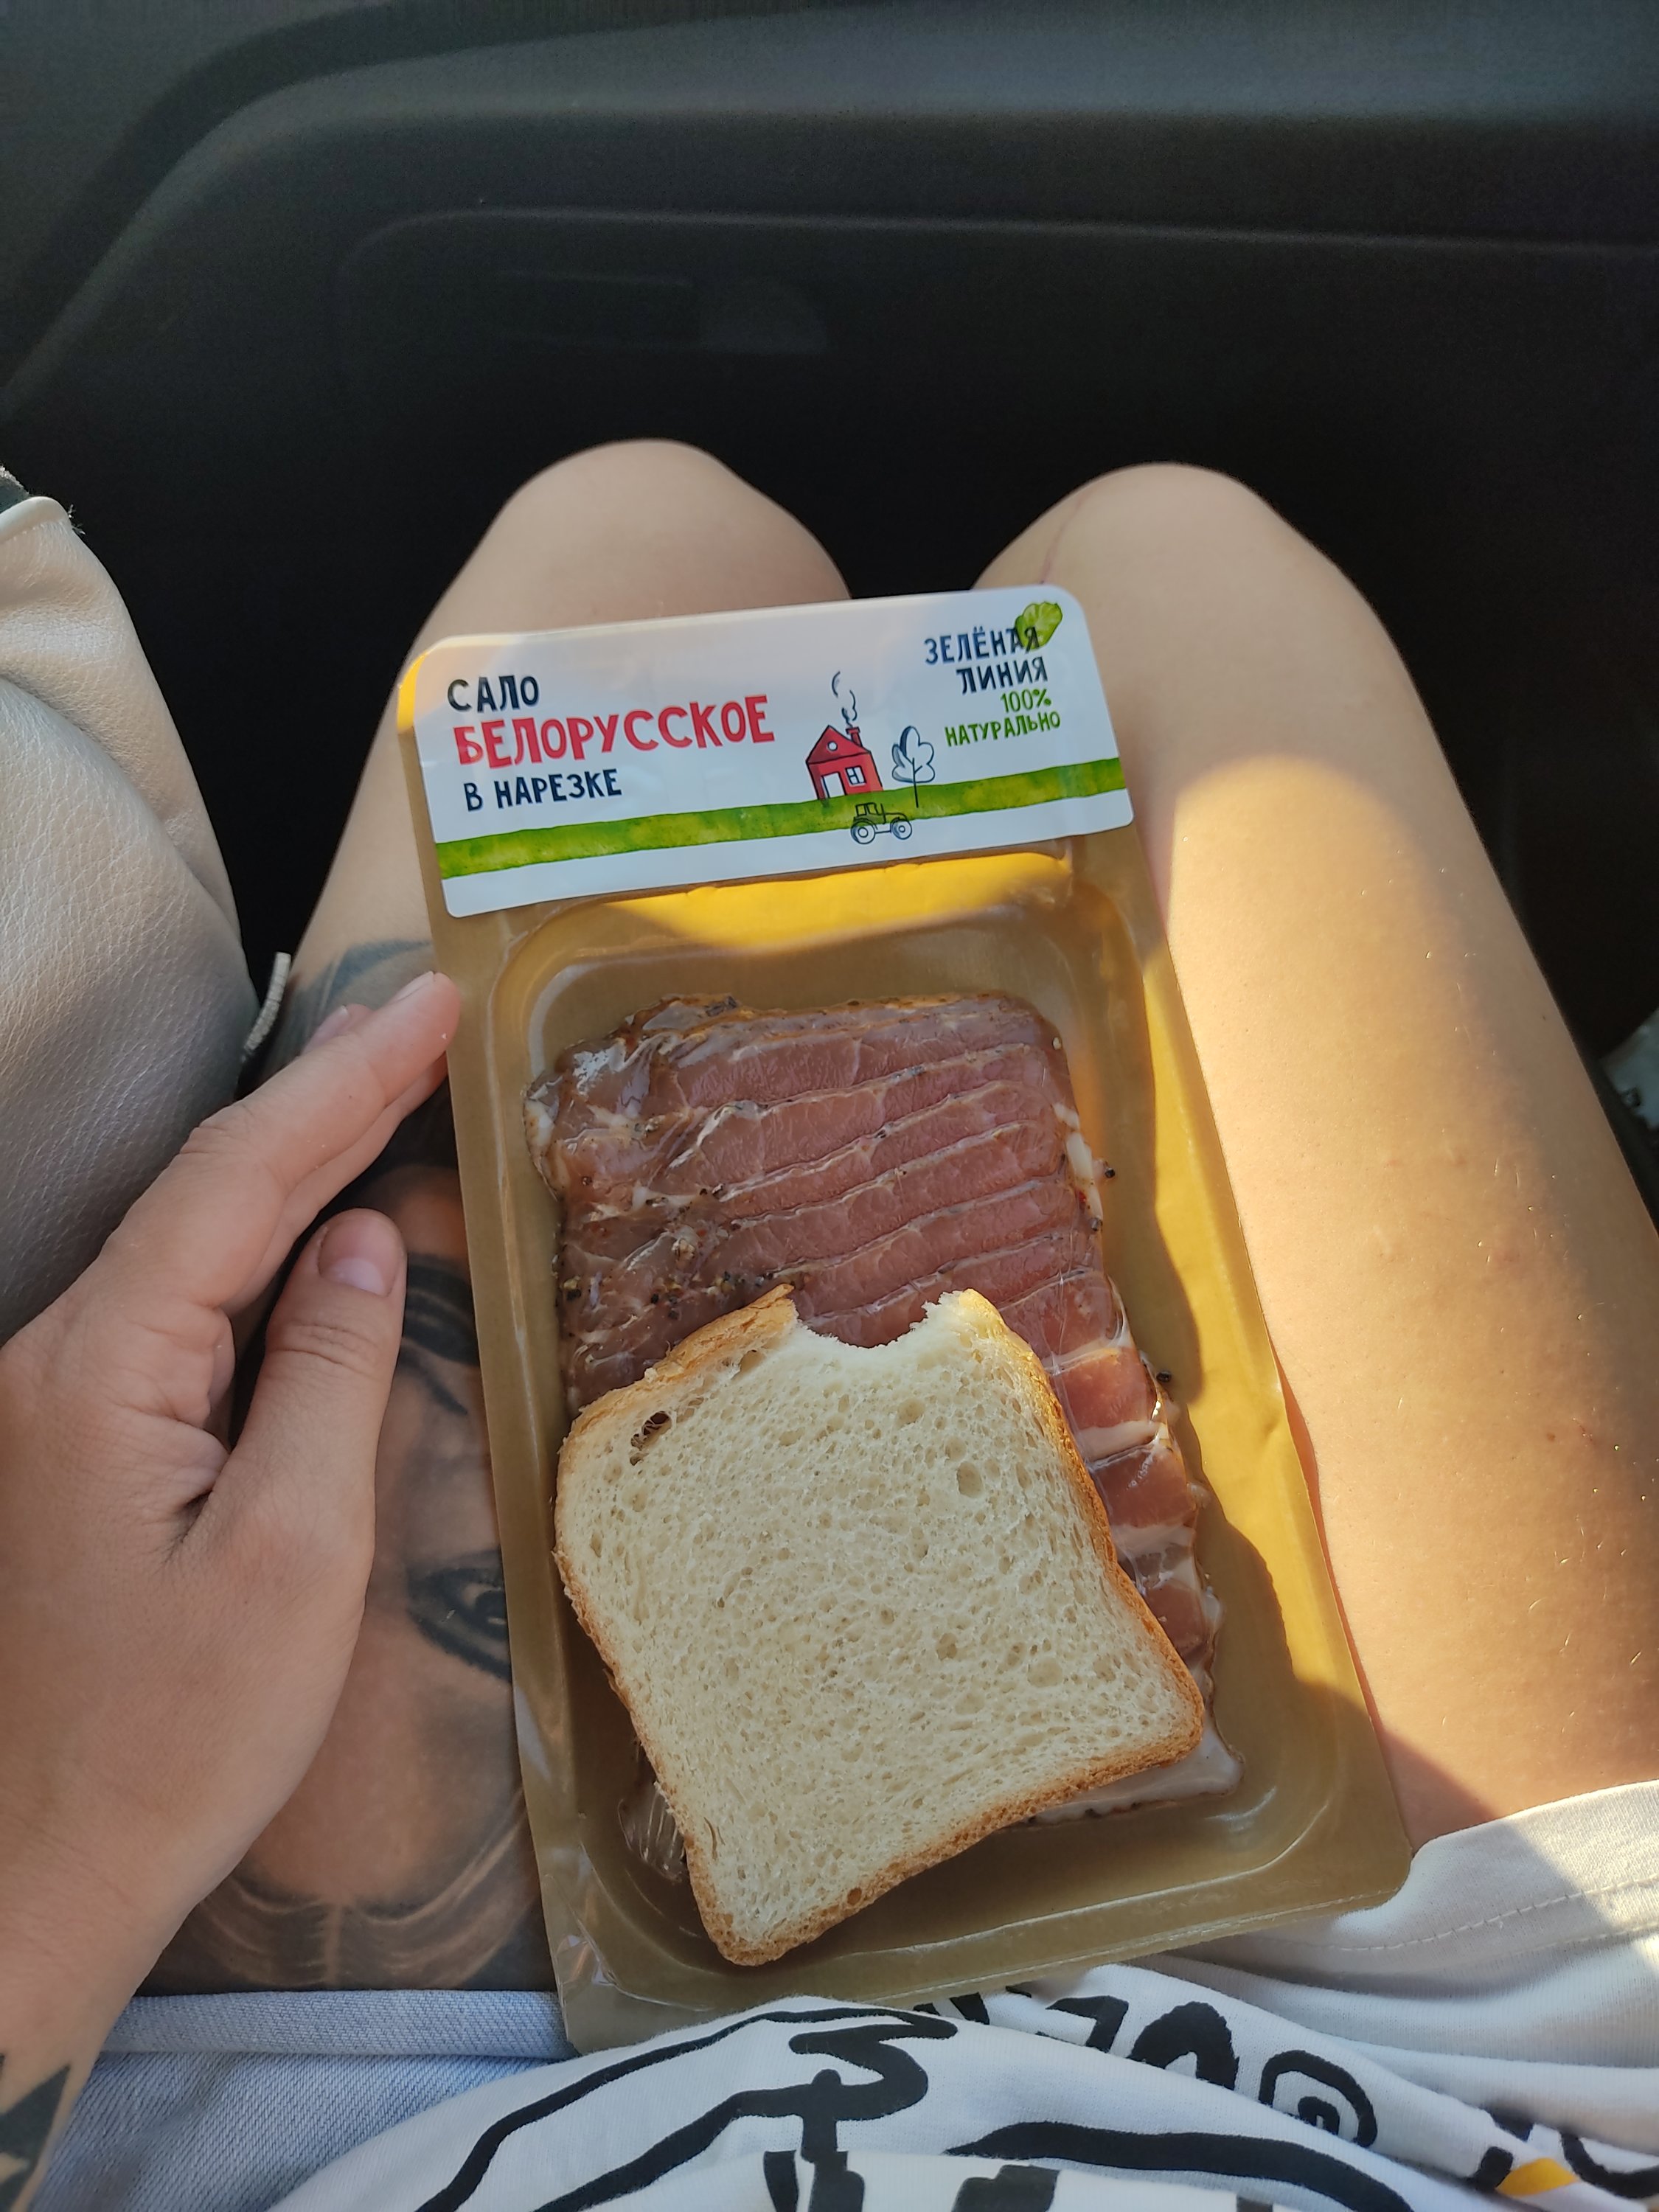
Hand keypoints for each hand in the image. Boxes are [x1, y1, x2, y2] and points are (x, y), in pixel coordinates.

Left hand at [0, 970, 459, 2010]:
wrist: (38, 1872)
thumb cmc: (175, 1738)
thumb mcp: (293, 1558)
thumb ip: (329, 1378)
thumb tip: (359, 1241)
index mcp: (101, 1372)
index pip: (238, 1181)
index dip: (342, 1081)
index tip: (426, 1003)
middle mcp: (56, 1359)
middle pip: (207, 1188)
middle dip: (324, 1092)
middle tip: (423, 1011)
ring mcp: (56, 1397)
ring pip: (190, 1238)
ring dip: (294, 1155)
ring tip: (390, 1079)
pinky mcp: (74, 1437)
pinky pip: (180, 1304)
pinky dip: (263, 1241)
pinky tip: (318, 1216)